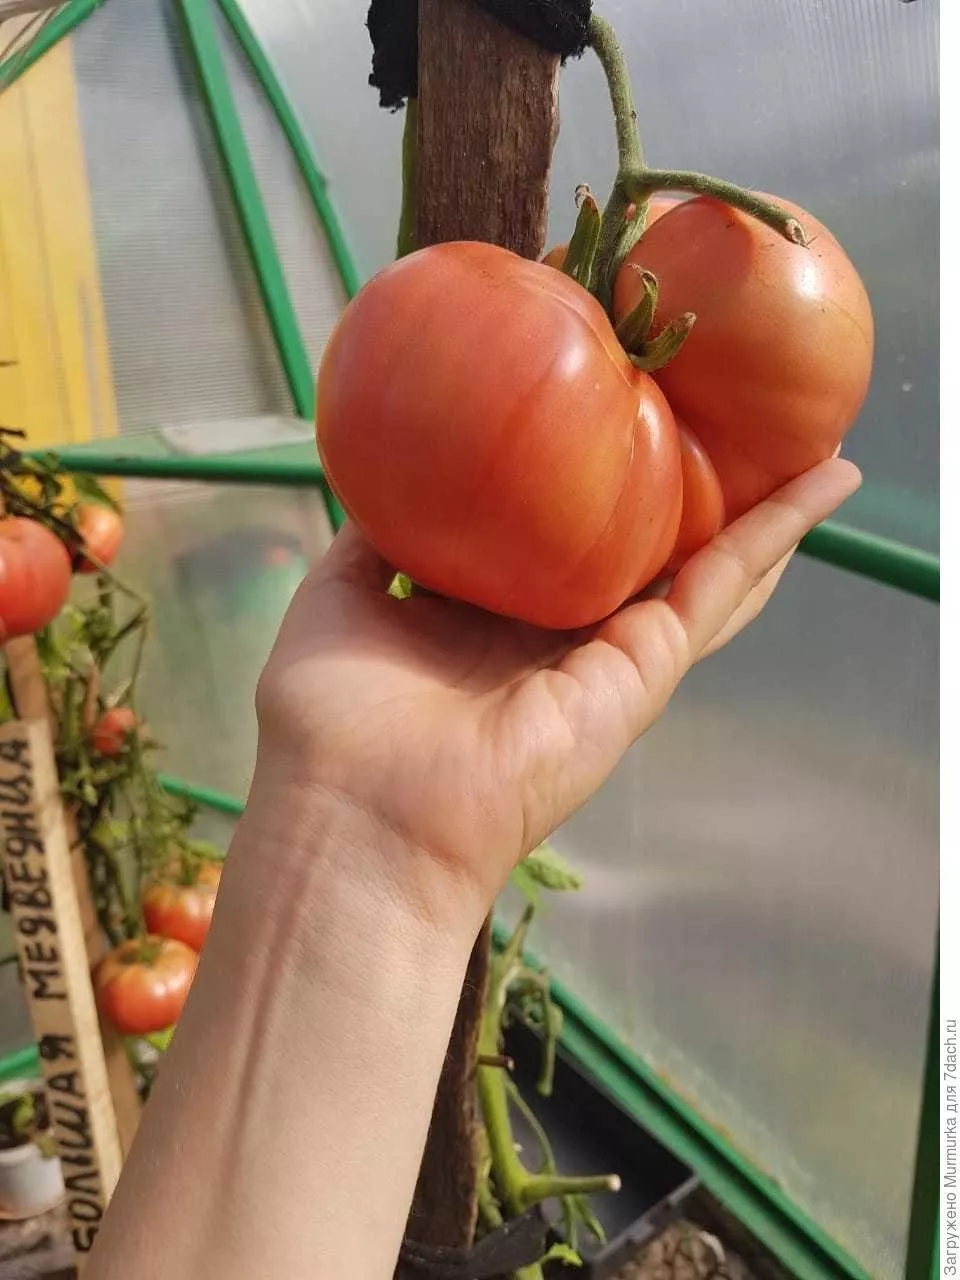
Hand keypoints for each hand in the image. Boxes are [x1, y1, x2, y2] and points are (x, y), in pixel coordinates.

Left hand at [253, 458, 859, 925]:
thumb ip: (375, 538)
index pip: (562, 538)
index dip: (593, 482)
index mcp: (492, 616)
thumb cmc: (333, 719)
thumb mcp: (341, 598)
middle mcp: (560, 634)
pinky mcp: (641, 672)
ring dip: (763, 506)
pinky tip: (823, 485)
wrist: (357, 811)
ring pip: (704, 566)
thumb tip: (394, 473)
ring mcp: (609, 655)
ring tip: (814, 443)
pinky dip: (774, 536)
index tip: (619, 410)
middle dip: (692, 493)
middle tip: (739, 418)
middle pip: (645, 550)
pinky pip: (718, 590)